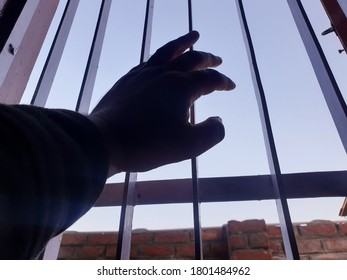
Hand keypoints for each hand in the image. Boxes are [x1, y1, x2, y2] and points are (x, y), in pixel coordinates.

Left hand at [89, 31, 235, 174]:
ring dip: (184, 43)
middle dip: (208, 59)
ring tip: (193, 36)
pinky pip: (150, 60)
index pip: (210, 79)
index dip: (223, 82)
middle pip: (192, 60)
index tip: (230, 85)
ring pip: (169, 51)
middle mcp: (166, 74)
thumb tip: (218, 120)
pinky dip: (162, 55)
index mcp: (183, 88)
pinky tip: (161, 59)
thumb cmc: (150, 144)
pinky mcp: (129, 79)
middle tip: (217, 60)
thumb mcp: (189, 145)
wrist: (107, 140)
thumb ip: (212, 132)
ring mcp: (145, 73)